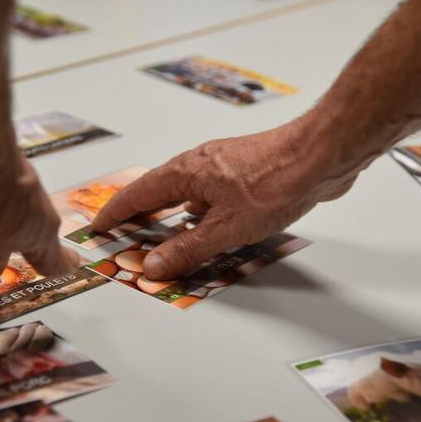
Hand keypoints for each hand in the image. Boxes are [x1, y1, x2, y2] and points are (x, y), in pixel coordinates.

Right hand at [91, 121, 356, 279]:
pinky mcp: (242, 171)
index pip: (137, 194)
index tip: (99, 227)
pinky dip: (194, 211)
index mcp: (184, 173)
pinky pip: (206, 193)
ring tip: (158, 233)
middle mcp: (197, 164)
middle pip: (157, 191)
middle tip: (123, 234)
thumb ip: (187, 249)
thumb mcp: (225, 228)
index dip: (116, 213)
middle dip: (138, 214)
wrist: (321, 155)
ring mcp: (220, 165)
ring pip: (183, 191)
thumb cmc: (273, 184)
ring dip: (168, 213)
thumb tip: (152, 266)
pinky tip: (205, 224)